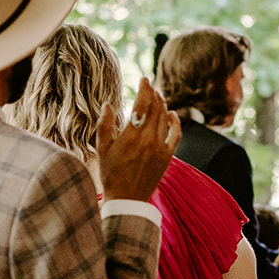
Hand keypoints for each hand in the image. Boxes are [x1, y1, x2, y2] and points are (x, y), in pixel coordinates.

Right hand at [98, 79, 178, 202]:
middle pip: (156, 109)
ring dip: (163, 104)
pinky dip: (176, 121)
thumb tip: (109, 104)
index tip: (145, 79)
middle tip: (150, 85)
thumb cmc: (110, 174)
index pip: (142, 105)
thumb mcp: (101, 149)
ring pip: (165, 118)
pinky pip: (176, 134)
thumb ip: (105, 125)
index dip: (145, 89)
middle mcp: (148, 139)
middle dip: (154, 94)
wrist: (128, 199)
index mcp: (131, 135)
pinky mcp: (168, 156)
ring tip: (158, 96)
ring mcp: (160, 147)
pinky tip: (172, 114)